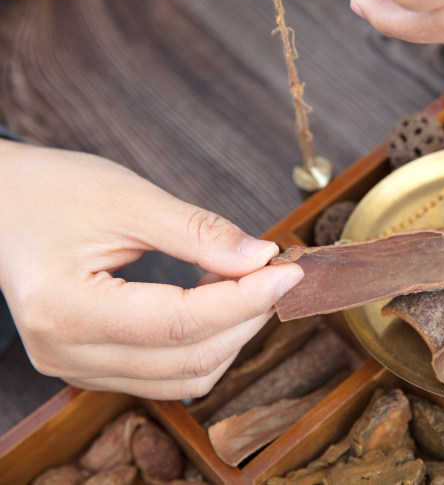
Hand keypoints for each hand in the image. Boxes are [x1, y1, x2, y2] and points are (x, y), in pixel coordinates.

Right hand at [0, 141, 302, 398]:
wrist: (2, 207)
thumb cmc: (54, 192)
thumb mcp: (127, 197)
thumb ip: (198, 232)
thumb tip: (262, 257)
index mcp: (64, 308)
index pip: (180, 321)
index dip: (245, 299)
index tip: (288, 272)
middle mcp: (65, 353)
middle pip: (188, 358)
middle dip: (246, 317)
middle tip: (277, 273)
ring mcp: (75, 368)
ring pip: (184, 378)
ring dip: (231, 336)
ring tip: (251, 286)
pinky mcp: (90, 367)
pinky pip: (166, 376)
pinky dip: (206, 346)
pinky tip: (219, 306)